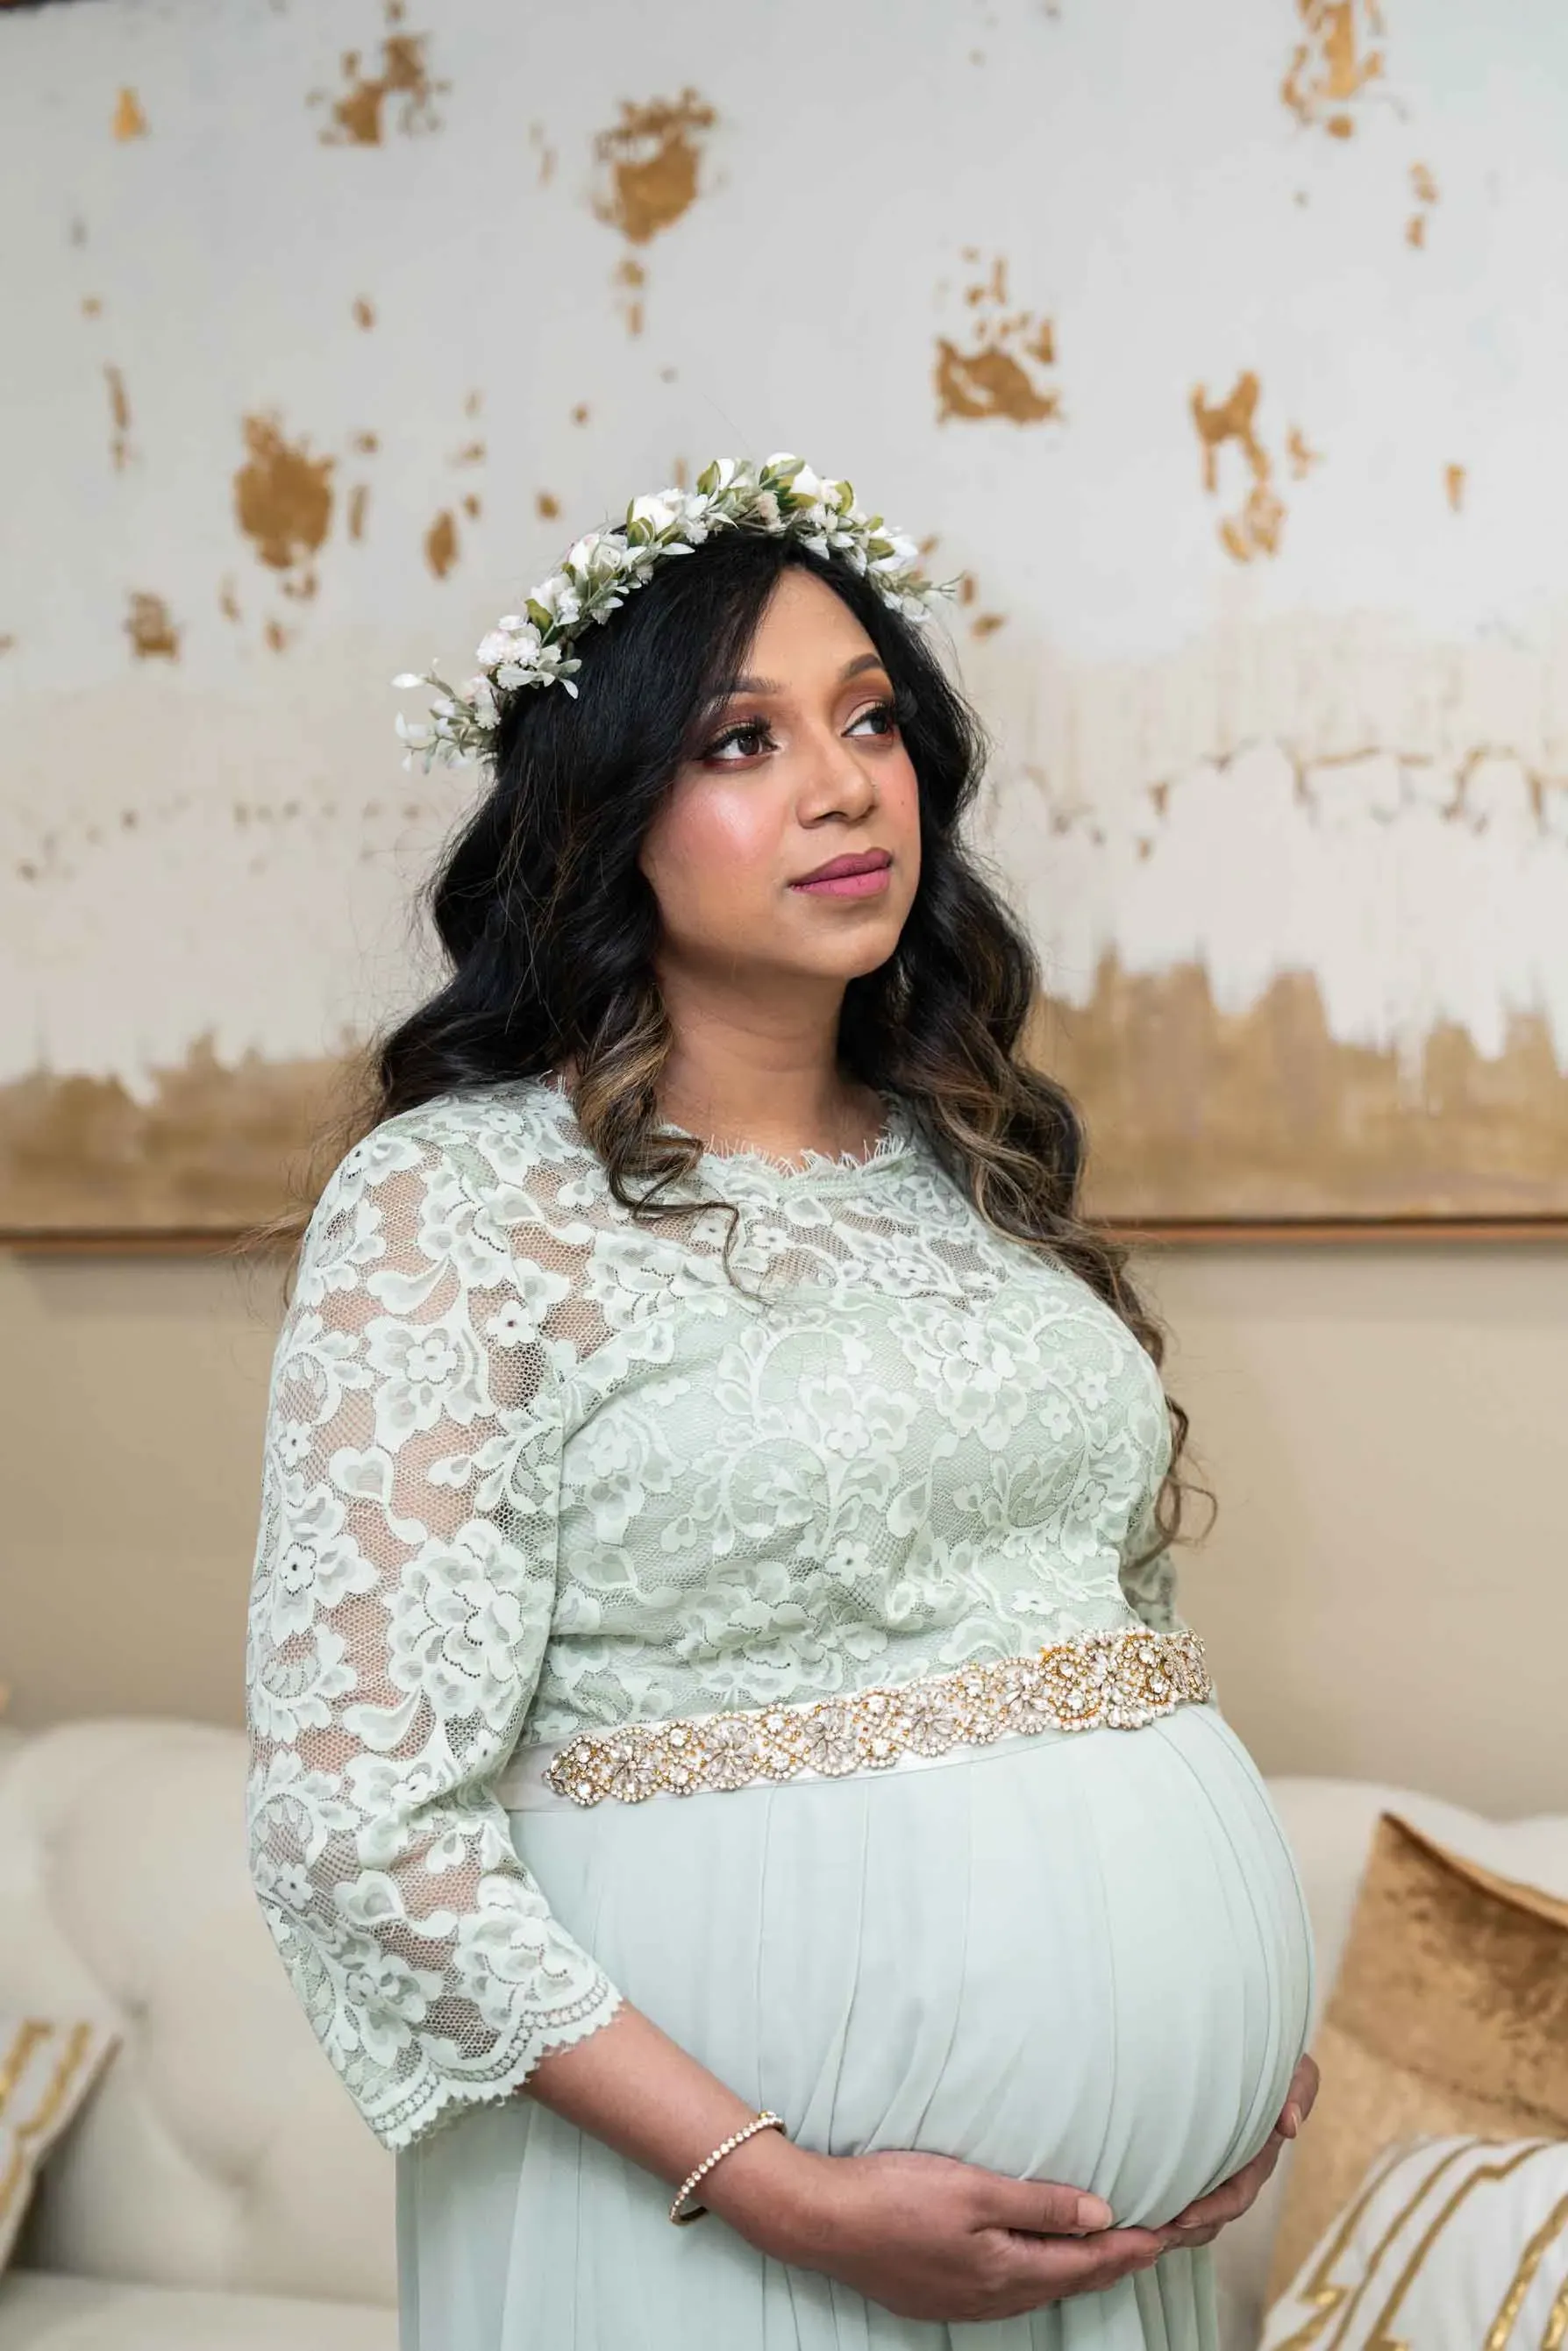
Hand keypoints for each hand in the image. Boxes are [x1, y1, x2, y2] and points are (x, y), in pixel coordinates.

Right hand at [708, 2141, 1168, 2322]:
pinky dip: (1041, 2272)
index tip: (1172, 2232)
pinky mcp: (942, 2296)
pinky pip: (1010, 2290)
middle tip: (1155, 2240)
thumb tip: (1102, 2213)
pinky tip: (1037, 2258)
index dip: (1133, 2246)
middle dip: (1115, 2261)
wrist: (821, 2221)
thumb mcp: (973, 2188)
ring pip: (1042, 2288)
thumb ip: (1039, 2203)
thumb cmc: (893, 2195)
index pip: (1089, 2262)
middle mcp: (994, 2297)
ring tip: (1108, 2248)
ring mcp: (966, 2302)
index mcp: (1007, 2271)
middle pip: (1071, 2281)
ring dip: (1078, 2268)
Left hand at [1155, 2052, 1320, 2251]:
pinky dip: (1159, 2209)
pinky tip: (1133, 2213)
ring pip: (1192, 2216)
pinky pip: (1176, 2195)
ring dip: (1168, 2229)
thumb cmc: (1276, 2065)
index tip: (1183, 2216)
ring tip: (1137, 2234)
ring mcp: (1213, 2172)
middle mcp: (1235, 2173)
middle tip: (1149, 2237)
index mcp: (1257, 2159)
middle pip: (1211, 2218)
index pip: (1236, 2196)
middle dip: (1183, 2231)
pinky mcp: (1189, 2163)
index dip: (1212, 2210)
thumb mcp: (1296, 2073)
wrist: (1254, 2054)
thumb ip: (1299, 2091)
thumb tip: (1290, 2124)